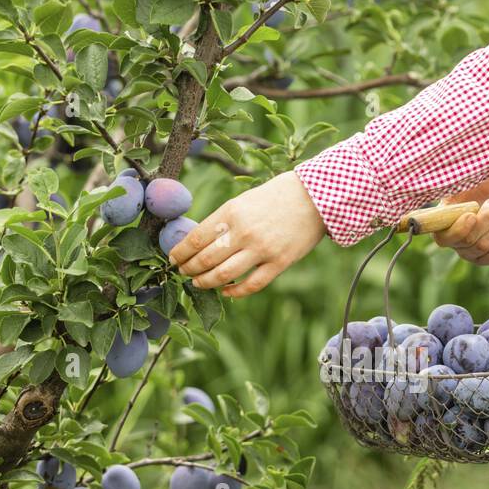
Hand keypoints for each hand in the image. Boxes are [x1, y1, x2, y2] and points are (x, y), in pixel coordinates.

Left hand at [170, 171, 325, 297]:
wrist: (315, 198)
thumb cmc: (276, 197)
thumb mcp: (244, 201)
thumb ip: (224, 220)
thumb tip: (200, 242)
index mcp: (232, 212)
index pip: (196, 238)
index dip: (181, 252)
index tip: (173, 259)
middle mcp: (244, 232)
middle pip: (206, 259)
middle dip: (189, 269)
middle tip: (182, 272)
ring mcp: (262, 249)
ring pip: (224, 275)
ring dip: (206, 282)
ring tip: (198, 282)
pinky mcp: (279, 263)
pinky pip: (251, 285)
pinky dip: (235, 292)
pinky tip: (226, 291)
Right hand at [432, 174, 488, 265]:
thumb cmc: (487, 183)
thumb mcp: (471, 179)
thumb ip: (457, 186)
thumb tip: (447, 187)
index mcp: (444, 221)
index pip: (443, 238)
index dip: (459, 230)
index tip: (472, 215)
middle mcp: (455, 240)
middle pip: (468, 242)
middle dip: (486, 220)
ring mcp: (471, 250)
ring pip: (483, 247)